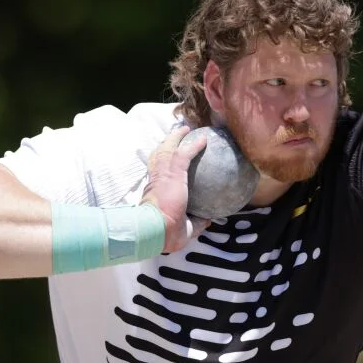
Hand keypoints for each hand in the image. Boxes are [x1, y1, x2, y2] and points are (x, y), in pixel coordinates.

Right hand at [141, 125, 209, 251]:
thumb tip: (208, 219)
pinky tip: (205, 139)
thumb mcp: (183, 228)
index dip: (161, 164)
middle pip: (158, 154)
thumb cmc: (166, 233)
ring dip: (176, 136)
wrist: (157, 229)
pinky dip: (194, 144)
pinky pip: (185, 153)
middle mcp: (156, 178)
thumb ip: (194, 221)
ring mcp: (163, 173)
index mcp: (155, 190)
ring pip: (168, 148)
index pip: (156, 173)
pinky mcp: (172, 172)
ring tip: (186, 128)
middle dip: (165, 143)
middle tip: (174, 136)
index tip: (167, 162)